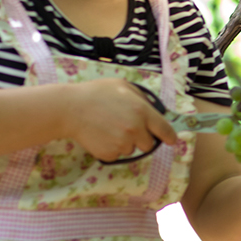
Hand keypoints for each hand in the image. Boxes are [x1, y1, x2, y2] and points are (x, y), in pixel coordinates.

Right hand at [64, 79, 178, 161]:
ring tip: (108, 128)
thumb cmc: (95, 94)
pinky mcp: (110, 154)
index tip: (171, 140)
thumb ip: (141, 97)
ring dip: (125, 143)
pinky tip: (101, 135)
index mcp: (142, 111)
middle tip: (126, 128)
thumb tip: (154, 109)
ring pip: (132, 150)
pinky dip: (111, 148)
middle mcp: (136, 129)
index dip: (169, 136)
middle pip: (149, 144)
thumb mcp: (122, 85)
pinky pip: (117, 155)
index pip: (165, 130)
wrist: (70, 109)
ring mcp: (123, 143)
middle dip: (141, 138)